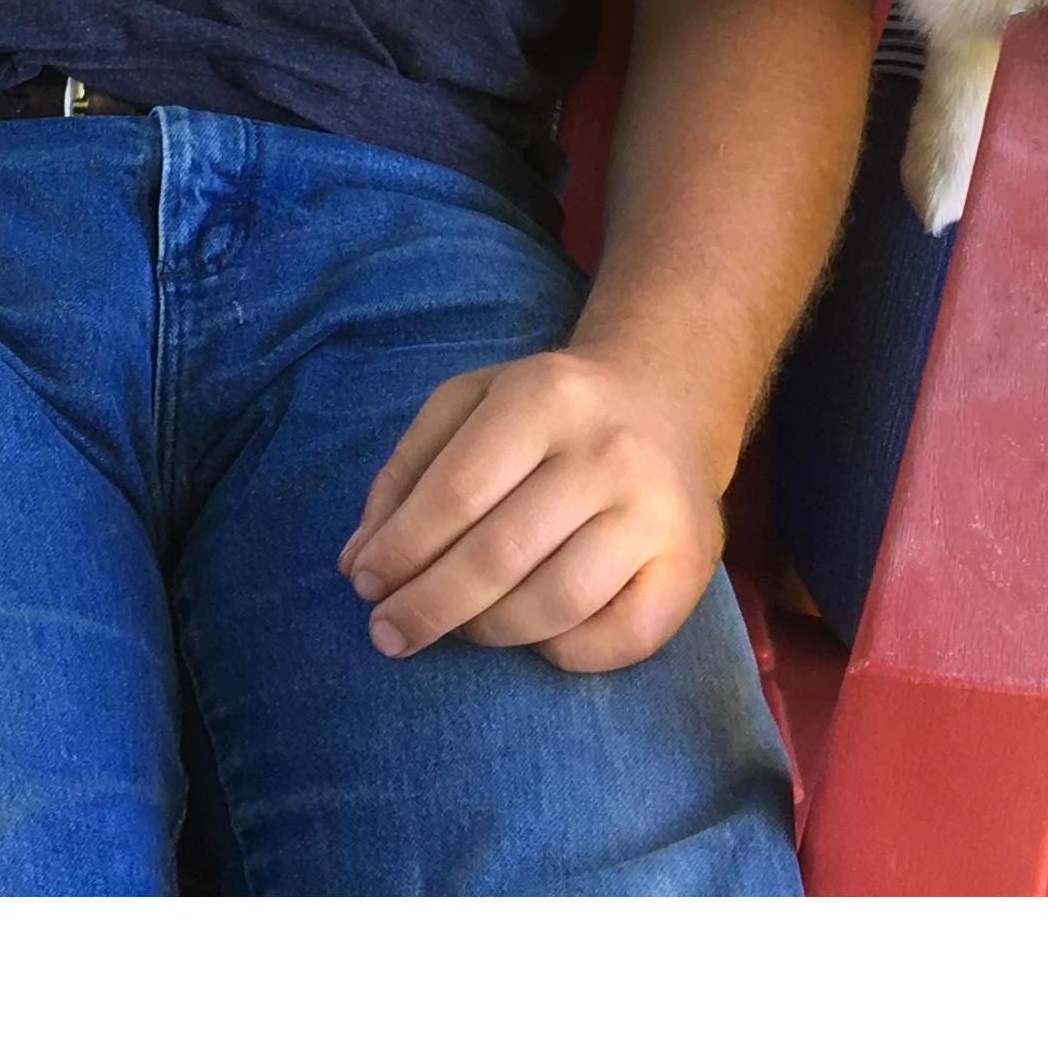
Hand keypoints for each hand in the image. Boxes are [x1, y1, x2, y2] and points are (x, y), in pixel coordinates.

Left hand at [338, 348, 727, 673]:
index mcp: (546, 396)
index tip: (364, 584)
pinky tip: (533, 634)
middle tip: (388, 634)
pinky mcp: (690, 567)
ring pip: (554, 604)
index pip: (459, 490)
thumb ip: (408, 471)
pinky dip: (561, 652)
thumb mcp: (471, 403)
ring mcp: (656, 512)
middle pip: (500, 554)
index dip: (402, 548)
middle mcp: (609, 452)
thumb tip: (357, 561)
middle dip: (428, 606)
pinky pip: (616, 640)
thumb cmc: (550, 411)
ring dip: (486, 630)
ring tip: (457, 627)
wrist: (668, 400)